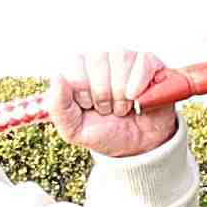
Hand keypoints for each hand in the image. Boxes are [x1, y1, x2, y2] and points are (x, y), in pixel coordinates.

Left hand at [51, 47, 185, 157]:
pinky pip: (144, 62)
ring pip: (121, 59)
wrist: (137, 147)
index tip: (88, 107)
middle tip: (107, 110)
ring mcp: (126, 59)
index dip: (83, 91)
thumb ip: (58, 106)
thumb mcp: (73, 129)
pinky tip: (138, 98)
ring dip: (122, 93)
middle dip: (103, 94)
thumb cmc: (105, 133)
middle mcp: (101, 60)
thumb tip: (57, 77)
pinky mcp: (149, 63)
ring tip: (123, 107)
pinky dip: (140, 83)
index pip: (75, 65)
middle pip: (97, 60)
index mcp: (79, 71)